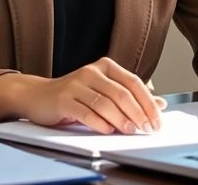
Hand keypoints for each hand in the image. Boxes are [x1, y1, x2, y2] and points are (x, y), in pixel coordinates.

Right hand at [19, 57, 165, 134]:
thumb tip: (160, 104)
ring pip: (105, 103)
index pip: (133, 82)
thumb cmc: (74, 95)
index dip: (148, 102)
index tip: (157, 120)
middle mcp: (91, 71)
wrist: (38, 96)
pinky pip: (85, 112)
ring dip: (121, 120)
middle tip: (147, 128)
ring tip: (130, 131)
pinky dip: (99, 123)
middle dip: (138, 113)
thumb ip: (130, 97)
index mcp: (105, 66)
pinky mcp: (63, 99)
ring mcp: (75, 84)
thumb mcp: (104, 92)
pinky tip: (108, 130)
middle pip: (121, 93)